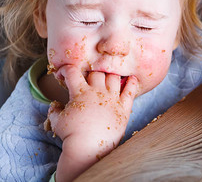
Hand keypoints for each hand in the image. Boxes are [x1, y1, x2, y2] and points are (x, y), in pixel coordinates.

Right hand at [47, 66, 138, 181]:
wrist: (88, 148)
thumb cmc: (71, 135)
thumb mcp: (57, 122)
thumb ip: (54, 111)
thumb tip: (54, 105)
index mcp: (80, 92)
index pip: (72, 72)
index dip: (67, 70)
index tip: (66, 74)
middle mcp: (98, 91)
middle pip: (96, 73)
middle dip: (91, 73)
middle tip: (89, 80)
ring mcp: (112, 98)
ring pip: (114, 77)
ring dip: (110, 75)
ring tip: (108, 78)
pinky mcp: (124, 107)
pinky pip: (131, 91)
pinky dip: (132, 83)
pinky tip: (132, 78)